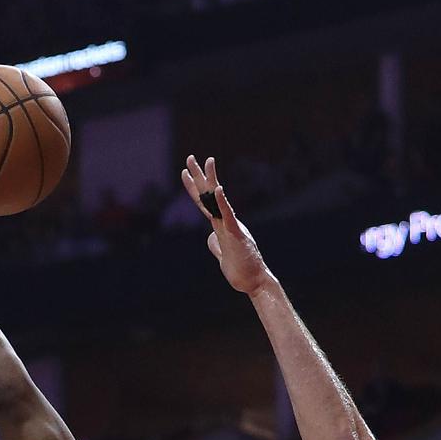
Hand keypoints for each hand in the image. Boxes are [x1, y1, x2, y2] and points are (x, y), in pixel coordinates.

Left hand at [181, 155, 273, 294]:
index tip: (185, 172)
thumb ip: (216, 246)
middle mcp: (226, 222)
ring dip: (211, 181)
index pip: (204, 204)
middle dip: (198, 176)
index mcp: (221, 227)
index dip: (193, 188)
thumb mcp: (223, 257)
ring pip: (218, 201)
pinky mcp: (236, 235)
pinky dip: (222, 203)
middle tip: (190, 157)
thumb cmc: (241, 271)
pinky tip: (217, 189)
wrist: (255, 282)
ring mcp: (231, 227)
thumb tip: (210, 239)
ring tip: (207, 161)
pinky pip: (228, 216)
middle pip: (208, 196)